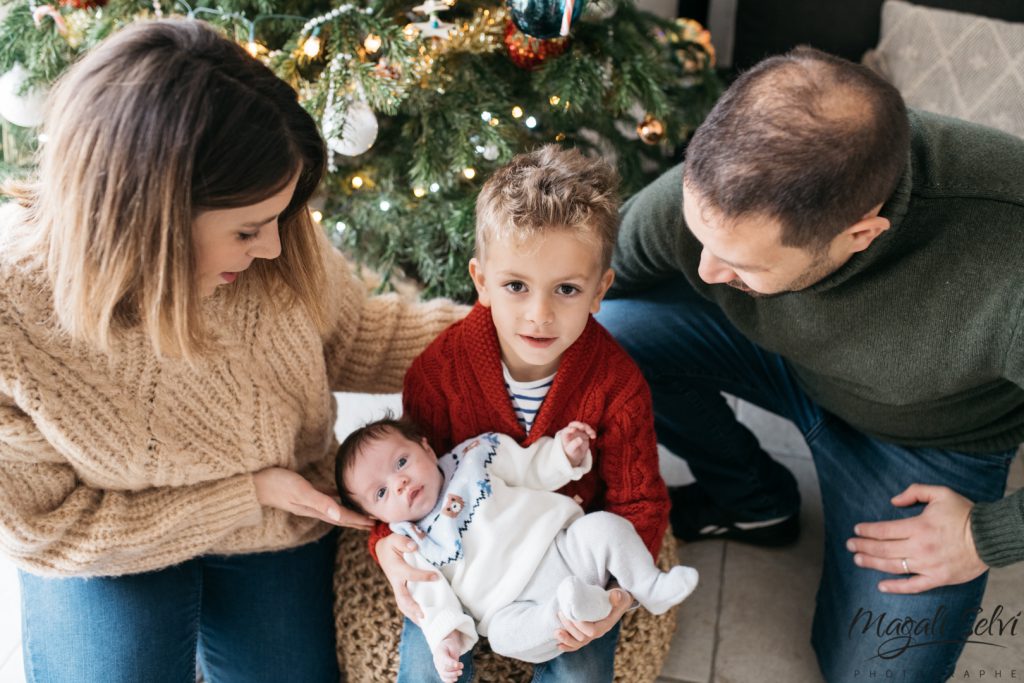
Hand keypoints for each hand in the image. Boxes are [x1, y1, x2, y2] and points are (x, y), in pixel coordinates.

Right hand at [253, 467, 372, 528]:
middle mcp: (313, 507)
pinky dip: (335, 497)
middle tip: (375, 521)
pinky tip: (340, 494)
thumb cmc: (276, 483)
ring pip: (334, 507)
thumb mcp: (299, 491)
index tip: (375, 522)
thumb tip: (339, 513)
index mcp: (315, 508)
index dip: (359, 520)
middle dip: (358, 520)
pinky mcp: (303, 491)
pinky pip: (325, 496)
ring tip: (362, 511)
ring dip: (349, 511)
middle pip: (340, 515)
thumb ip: (319, 502)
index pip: (342, 517)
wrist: (254, 482)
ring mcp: (308, 500)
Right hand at [376, 533, 437, 621]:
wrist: (382, 551)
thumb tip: (415, 546)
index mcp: (396, 569)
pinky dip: (412, 613)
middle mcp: (396, 581)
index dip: (423, 576)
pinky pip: (405, 604)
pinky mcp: (401, 590)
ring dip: (412, 615)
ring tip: (425, 624)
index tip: (436, 577)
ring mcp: (398, 588)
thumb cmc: (392, 545)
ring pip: (403, 605)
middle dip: (412, 608)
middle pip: (402, 598)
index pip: (410, 575)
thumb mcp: (395, 538)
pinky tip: (423, 620)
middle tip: (423, 616)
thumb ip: (404, 542)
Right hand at [432, 631, 464, 682]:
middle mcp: (437, 661)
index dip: (451, 663)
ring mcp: (438, 667)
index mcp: (440, 652)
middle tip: (462, 666)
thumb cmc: (450, 645)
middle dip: (454, 670)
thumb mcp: (453, 645)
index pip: (444, 659)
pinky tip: (455, 679)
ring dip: (453, 675)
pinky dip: (449, 680)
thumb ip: (454, 654)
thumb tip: (456, 665)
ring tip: (460, 672)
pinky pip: (443, 677)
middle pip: (444, 669)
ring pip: (443, 674)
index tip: (458, 664)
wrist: (444, 646)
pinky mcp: (441, 671)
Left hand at [555, 587, 631, 651]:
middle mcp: (599, 632)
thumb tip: (615, 596)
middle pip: (582, 637)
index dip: (580, 625)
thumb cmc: (617, 598)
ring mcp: (592, 634)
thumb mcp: (620, 595)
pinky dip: (568, 645)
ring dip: (566, 639)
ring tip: (556, 632)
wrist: (617, 603)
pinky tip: (559, 645)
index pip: (592, 631)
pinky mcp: (586, 633)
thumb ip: (618, 596)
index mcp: (606, 625)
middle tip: (561, 613)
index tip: (572, 613)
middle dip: (569, 628)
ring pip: (578, 643)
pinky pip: (577, 643)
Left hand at [561, 421, 595, 467]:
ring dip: (587, 428)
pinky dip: (592, 432)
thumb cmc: (571, 452)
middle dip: (579, 424)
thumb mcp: (571, 450)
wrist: (576, 455)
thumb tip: (580, 439)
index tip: (573, 430)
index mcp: (565, 434)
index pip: (566, 430)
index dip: (569, 429)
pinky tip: (593, 436)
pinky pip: (589, 430)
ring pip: (583, 426)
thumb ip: (574, 444)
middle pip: (574, 424)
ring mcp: (578, 431)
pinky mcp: (585, 433)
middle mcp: (571, 431)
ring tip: (591, 434)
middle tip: (583, 427)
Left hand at [846, 484, 986, 593]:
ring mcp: (928, 565)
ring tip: (857, 559)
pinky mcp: (938, 579)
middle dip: (863, 546)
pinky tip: (881, 586)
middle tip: (850, 544)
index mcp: (919, 527)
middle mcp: (920, 548)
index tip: (856, 530)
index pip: (884, 530)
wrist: (990, 537)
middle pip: (883, 548)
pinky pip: (913, 586)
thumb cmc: (965, 514)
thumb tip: (893, 501)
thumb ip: (914, 492)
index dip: (867, 530)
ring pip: (893, 566)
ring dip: (872, 563)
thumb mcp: (941, 493)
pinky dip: (896, 587)